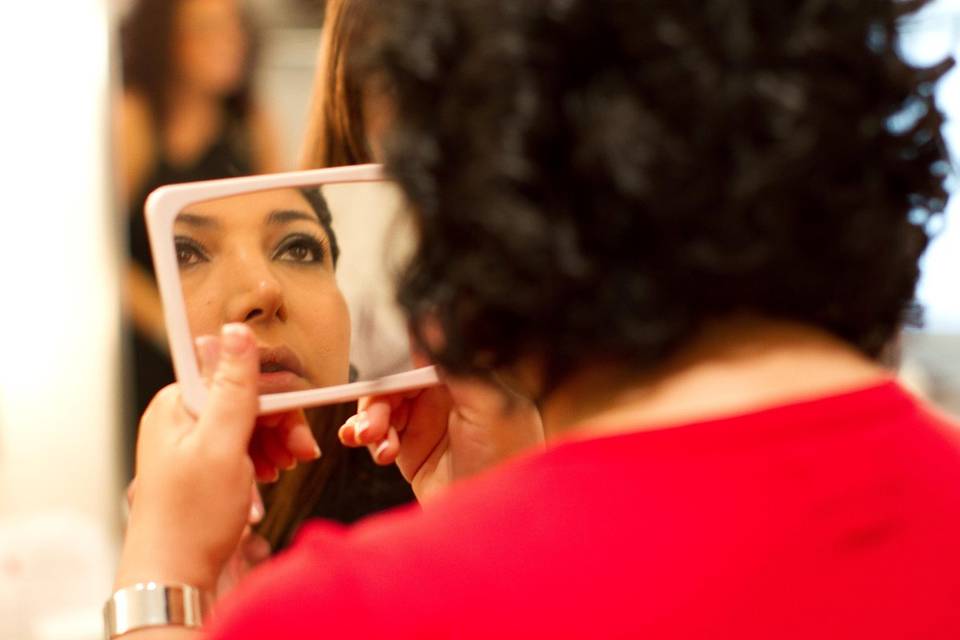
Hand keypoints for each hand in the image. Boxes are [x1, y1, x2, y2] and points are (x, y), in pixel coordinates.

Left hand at [116, 324, 319, 592]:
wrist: (174, 577)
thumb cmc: (191, 519)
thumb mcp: (221, 445)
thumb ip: (233, 387)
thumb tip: (236, 332)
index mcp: (177, 404)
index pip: (239, 378)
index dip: (276, 402)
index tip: (297, 428)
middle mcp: (180, 419)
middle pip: (245, 402)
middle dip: (278, 427)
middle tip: (298, 454)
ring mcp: (189, 443)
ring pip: (247, 425)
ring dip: (272, 444)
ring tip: (282, 470)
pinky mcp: (200, 466)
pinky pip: (239, 447)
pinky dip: (259, 459)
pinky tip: (267, 477)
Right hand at [339, 372, 544, 502]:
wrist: (499, 519)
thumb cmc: (509, 458)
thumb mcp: (487, 405)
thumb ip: (457, 364)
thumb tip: (434, 316)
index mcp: (466, 378)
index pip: (421, 358)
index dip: (395, 364)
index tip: (379, 377)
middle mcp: (444, 398)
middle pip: (395, 384)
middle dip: (377, 401)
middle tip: (372, 426)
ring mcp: (426, 425)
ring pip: (382, 408)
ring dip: (369, 421)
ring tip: (372, 441)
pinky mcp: (411, 453)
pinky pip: (378, 436)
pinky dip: (367, 439)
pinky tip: (372, 449)